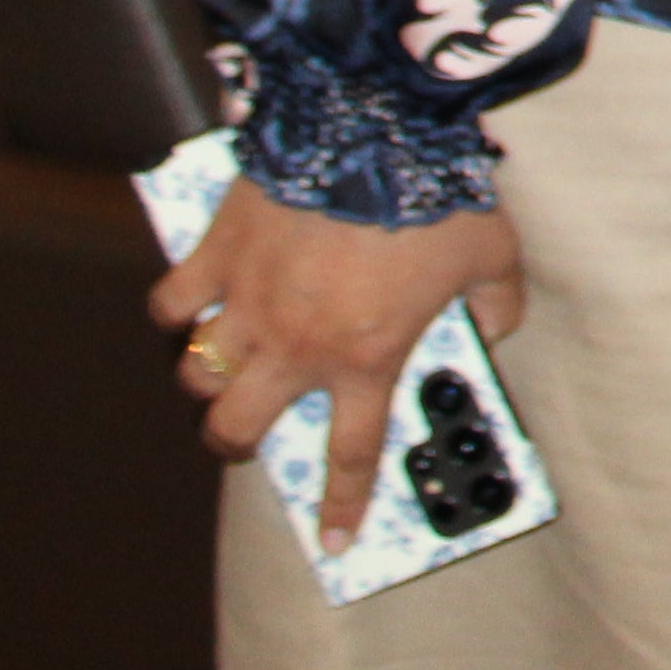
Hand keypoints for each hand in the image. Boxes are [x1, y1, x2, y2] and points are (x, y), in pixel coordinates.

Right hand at [154, 181, 528, 549]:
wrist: (376, 126)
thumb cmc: (439, 194)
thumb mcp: (496, 255)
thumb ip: (499, 304)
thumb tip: (494, 329)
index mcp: (367, 356)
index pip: (351, 456)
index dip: (341, 505)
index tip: (333, 543)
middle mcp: (297, 345)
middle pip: (237, 429)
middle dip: (235, 445)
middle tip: (244, 437)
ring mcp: (247, 302)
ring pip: (196, 375)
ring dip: (206, 380)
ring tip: (220, 370)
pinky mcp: (216, 254)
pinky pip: (171, 302)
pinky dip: (175, 310)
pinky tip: (189, 304)